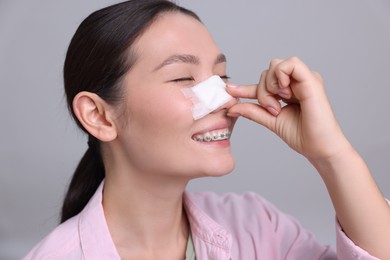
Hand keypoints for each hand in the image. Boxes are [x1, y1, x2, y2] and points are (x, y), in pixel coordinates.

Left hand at [227, 57, 349, 161]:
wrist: (318, 148)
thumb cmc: (301, 135)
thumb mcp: (270, 120)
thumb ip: (253, 111)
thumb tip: (231, 107)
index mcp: (288, 90)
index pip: (263, 83)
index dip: (244, 87)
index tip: (229, 90)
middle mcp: (297, 82)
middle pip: (267, 72)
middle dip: (262, 91)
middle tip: (272, 109)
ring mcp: (305, 79)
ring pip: (276, 65)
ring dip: (270, 85)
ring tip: (279, 104)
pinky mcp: (312, 80)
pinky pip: (291, 64)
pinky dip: (281, 76)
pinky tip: (284, 92)